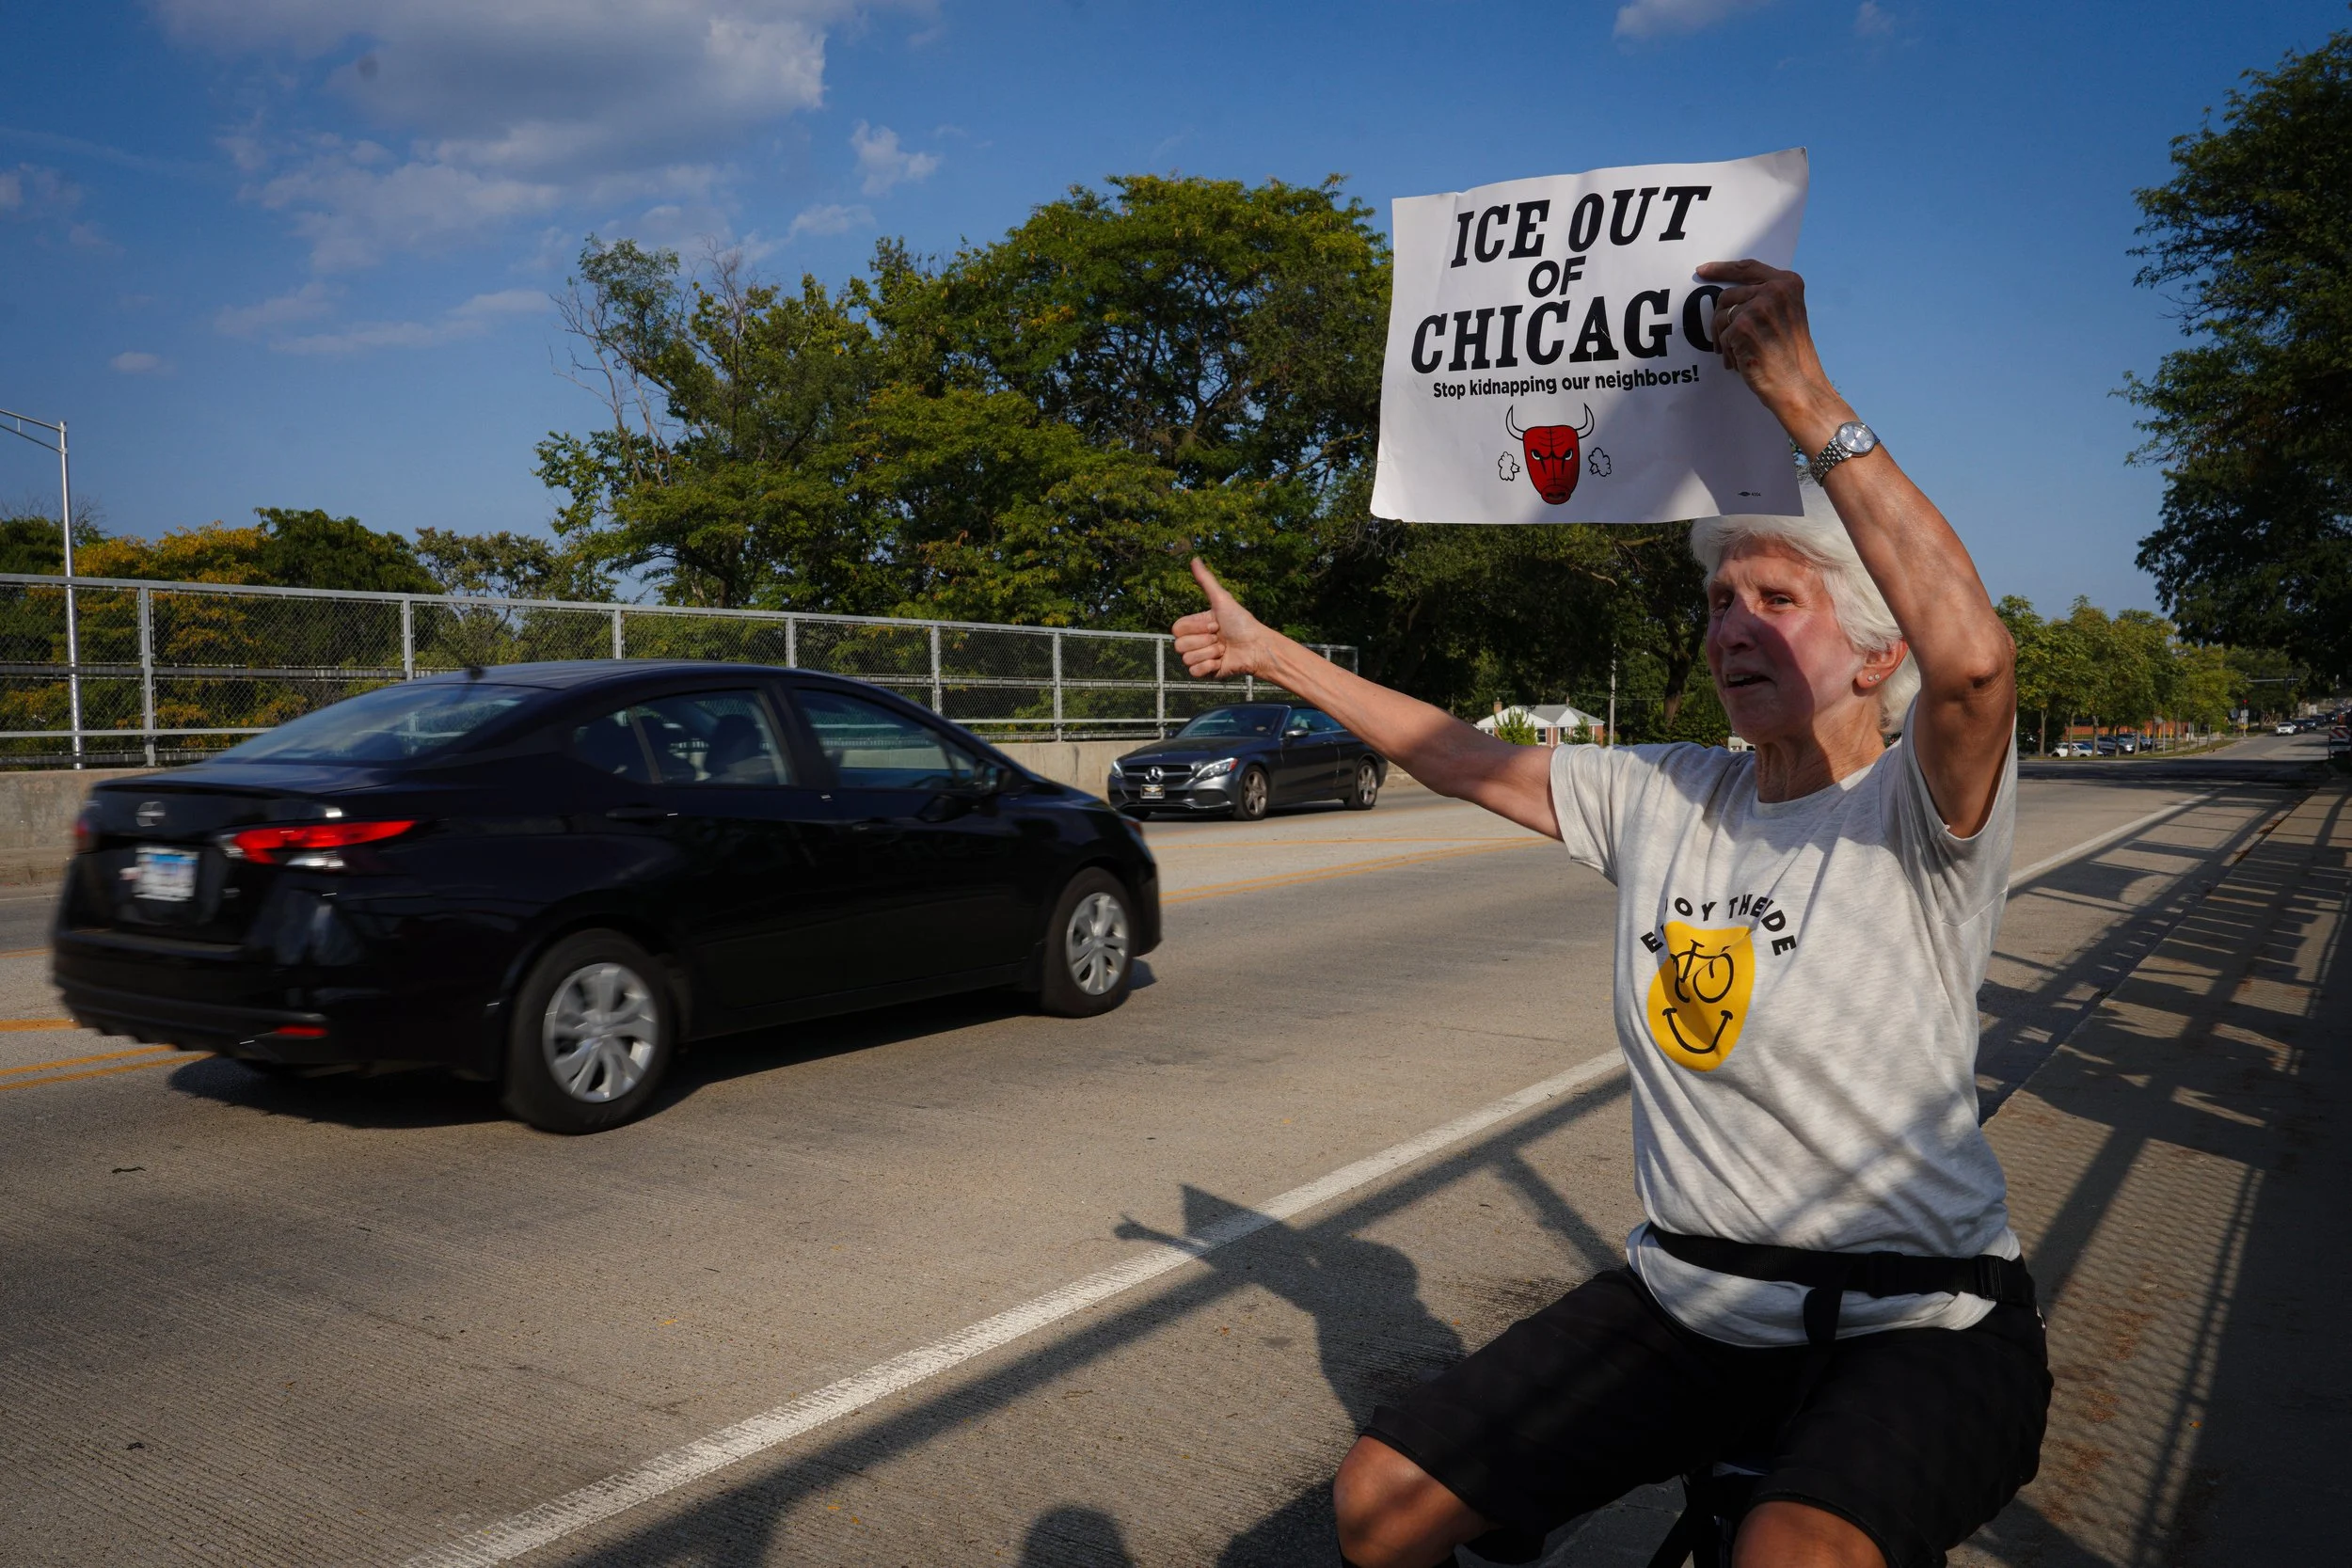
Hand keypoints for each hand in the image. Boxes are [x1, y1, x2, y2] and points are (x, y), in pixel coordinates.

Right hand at [1172, 558, 1277, 679]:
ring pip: (1187, 659)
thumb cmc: (1242, 623)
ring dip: (1209, 653)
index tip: (1216, 624)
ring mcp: (1200, 658)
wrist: (1257, 646)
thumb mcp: (1222, 599)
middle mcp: (1195, 641)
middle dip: (1203, 641)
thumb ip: (1206, 581)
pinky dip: (1209, 666)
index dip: (1196, 627)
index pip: (1176, 629)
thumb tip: (1194, 558)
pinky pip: (1194, 672)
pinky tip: (1221, 662)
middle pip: (1179, 645)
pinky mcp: (1205, 673)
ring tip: (1224, 650)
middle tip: (1220, 638)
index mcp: (1195, 625)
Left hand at [1695, 259, 1844, 445]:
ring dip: (1723, 339)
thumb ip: (1764, 298)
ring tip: (1737, 354)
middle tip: (1723, 341)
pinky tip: (1740, 363)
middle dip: (1721, 320)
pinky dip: (1727, 353)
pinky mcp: (1743, 327)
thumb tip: (1728, 296)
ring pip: (1721, 316)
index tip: (1703, 271)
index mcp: (1787, 283)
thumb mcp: (1786, 315)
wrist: (1798, 384)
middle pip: (1727, 295)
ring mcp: (1758, 307)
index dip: (1722, 269)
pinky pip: (1721, 337)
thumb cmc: (1790, 356)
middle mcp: (1774, 290)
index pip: (1747, 268)